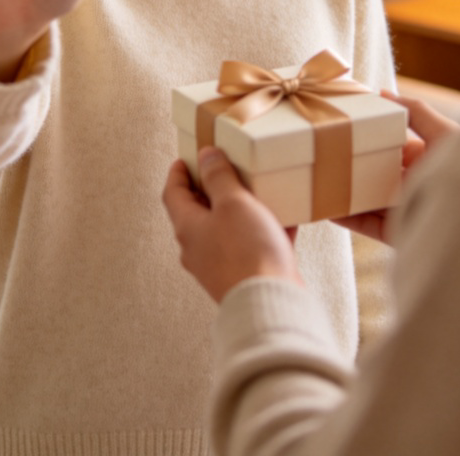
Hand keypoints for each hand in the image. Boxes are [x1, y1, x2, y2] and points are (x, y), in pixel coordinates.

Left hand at [162, 147, 302, 303]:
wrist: (271, 304)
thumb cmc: (247, 252)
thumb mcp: (233, 202)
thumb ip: (218, 176)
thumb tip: (206, 156)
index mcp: (188, 228)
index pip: (173, 194)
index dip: (178, 172)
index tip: (186, 158)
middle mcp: (198, 249)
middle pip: (198, 212)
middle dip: (210, 188)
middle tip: (224, 168)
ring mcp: (220, 266)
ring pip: (226, 228)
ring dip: (239, 209)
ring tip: (257, 190)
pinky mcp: (244, 276)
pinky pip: (251, 246)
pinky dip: (263, 230)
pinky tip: (286, 219)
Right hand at [332, 90, 459, 243]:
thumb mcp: (445, 132)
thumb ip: (415, 111)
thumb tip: (383, 93)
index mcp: (426, 158)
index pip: (390, 145)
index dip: (366, 136)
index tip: (341, 127)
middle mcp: (413, 184)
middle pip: (374, 172)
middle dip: (350, 164)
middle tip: (322, 152)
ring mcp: (405, 210)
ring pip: (365, 199)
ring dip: (342, 190)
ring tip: (316, 180)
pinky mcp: (398, 235)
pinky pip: (366, 225)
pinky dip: (345, 216)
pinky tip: (326, 206)